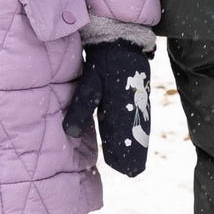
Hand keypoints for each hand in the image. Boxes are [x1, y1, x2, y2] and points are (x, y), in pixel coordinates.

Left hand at [66, 39, 152, 176]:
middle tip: (132, 173)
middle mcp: (133, 107)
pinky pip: (141, 118)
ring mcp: (139, 101)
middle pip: (135, 136)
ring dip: (137, 145)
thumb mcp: (89, 84)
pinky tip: (140, 139)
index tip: (126, 171)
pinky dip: (140, 132)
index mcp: (120, 107)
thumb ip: (80, 108)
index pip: (124, 138)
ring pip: (140, 128)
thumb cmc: (102, 63)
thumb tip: (71, 132)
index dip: (124, 154)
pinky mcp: (140, 95)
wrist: (120, 40)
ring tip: (136, 164)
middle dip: (132, 154)